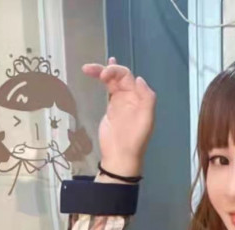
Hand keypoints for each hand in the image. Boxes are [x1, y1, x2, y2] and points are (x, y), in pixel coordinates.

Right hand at [81, 56, 155, 173]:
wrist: (120, 156)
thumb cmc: (134, 139)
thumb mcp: (146, 119)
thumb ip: (147, 98)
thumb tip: (139, 79)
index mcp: (140, 99)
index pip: (129, 77)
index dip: (117, 71)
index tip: (104, 76)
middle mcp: (132, 98)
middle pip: (120, 76)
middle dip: (107, 70)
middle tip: (91, 70)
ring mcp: (121, 102)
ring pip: (113, 81)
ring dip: (102, 71)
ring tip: (87, 69)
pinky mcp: (111, 108)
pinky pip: (109, 89)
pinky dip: (104, 80)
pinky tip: (99, 72)